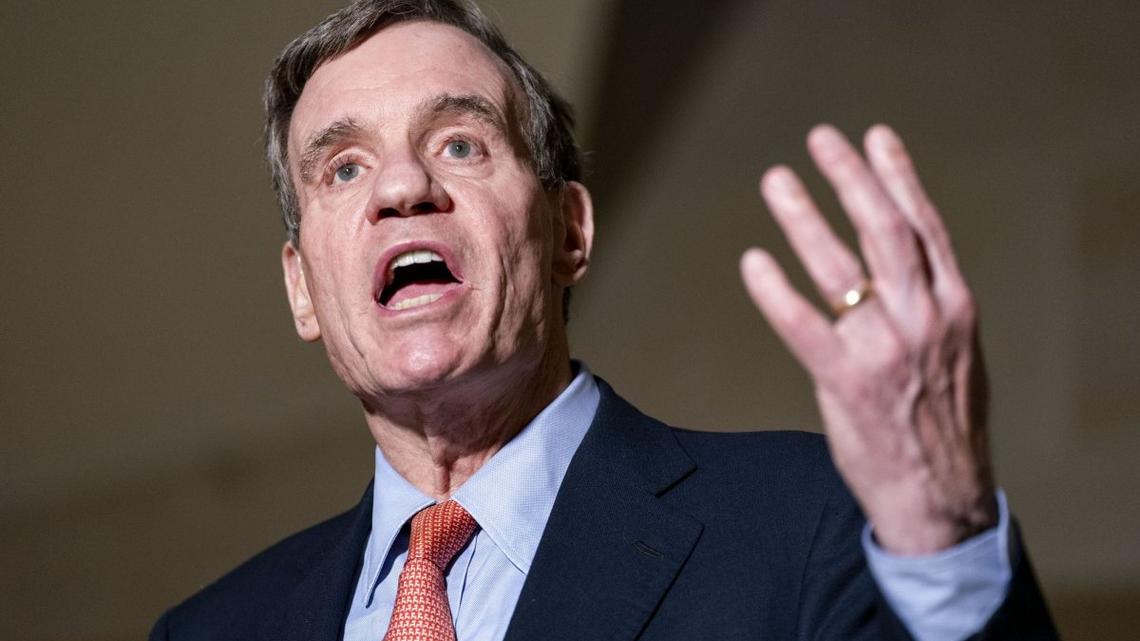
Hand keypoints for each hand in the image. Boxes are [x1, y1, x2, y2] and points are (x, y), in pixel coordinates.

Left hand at [740, 124, 996, 554]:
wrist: (940, 496)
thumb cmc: (943, 423)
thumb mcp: (958, 354)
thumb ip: (931, 306)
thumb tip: (904, 265)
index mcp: (954, 307)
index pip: (925, 226)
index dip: (898, 177)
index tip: (874, 136)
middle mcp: (923, 319)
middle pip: (884, 231)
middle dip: (851, 179)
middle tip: (819, 139)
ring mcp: (885, 350)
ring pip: (841, 268)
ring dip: (805, 218)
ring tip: (777, 181)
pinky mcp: (847, 383)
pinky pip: (804, 327)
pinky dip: (776, 292)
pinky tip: (752, 262)